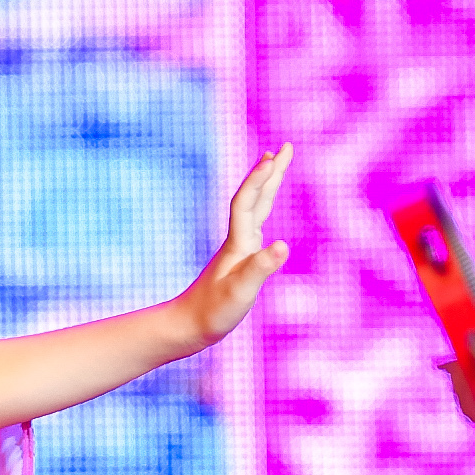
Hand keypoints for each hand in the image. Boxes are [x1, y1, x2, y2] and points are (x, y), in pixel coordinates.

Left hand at [176, 145, 293, 349]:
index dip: (260, 179)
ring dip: (266, 184)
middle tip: (287, 147)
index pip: (248, 203)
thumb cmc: (212, 313)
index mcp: (238, 244)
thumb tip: (282, 245)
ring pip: (254, 208)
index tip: (275, 156)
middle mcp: (238, 241)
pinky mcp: (239, 259)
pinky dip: (262, 207)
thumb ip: (261, 268)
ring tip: (275, 165)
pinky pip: (254, 223)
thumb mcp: (240, 293)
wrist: (187, 327)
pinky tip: (264, 207)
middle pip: (253, 197)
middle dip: (270, 172)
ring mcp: (238, 248)